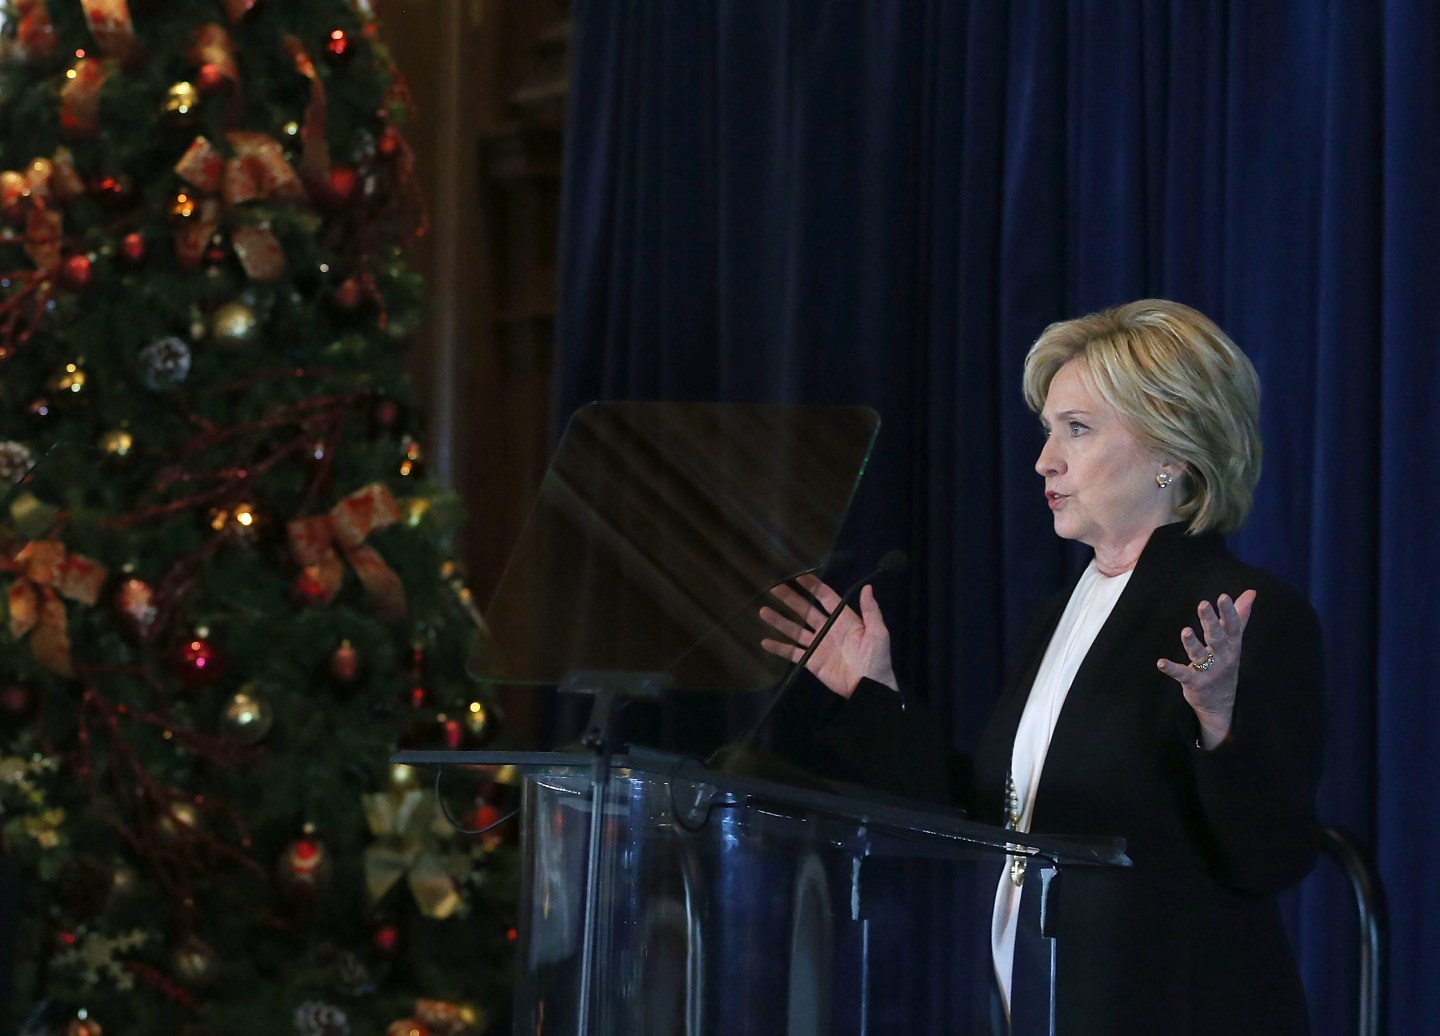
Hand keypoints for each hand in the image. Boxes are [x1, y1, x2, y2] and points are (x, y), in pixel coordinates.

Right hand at [759, 574, 896, 697]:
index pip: (826, 598)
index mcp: (844, 619)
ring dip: (780, 620)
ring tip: (763, 611)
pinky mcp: (811, 661)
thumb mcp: (878, 632)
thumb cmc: (877, 658)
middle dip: (790, 599)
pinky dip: (779, 648)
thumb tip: (867, 586)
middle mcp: (828, 629)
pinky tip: (765, 642)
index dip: (813, 587)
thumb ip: (871, 610)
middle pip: (806, 610)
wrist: (870, 687)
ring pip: (795, 629)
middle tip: (775, 588)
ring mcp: (818, 645)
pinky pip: (792, 653)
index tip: (799, 576)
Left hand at [1157, 589, 1256, 748]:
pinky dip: (1171, 668)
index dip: (1228, 612)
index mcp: (1232, 645)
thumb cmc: (1225, 663)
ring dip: (1192, 643)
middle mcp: (1222, 657)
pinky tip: (1161, 662)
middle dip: (1210, 621)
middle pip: (1216, 637)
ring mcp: (1209, 671)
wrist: (1221, 702)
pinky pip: (1182, 674)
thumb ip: (1240, 617)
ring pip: (1200, 655)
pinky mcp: (1194, 682)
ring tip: (1186, 631)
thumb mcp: (1234, 641)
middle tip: (1203, 604)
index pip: (1232, 626)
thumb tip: (1251, 593)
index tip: (1223, 597)